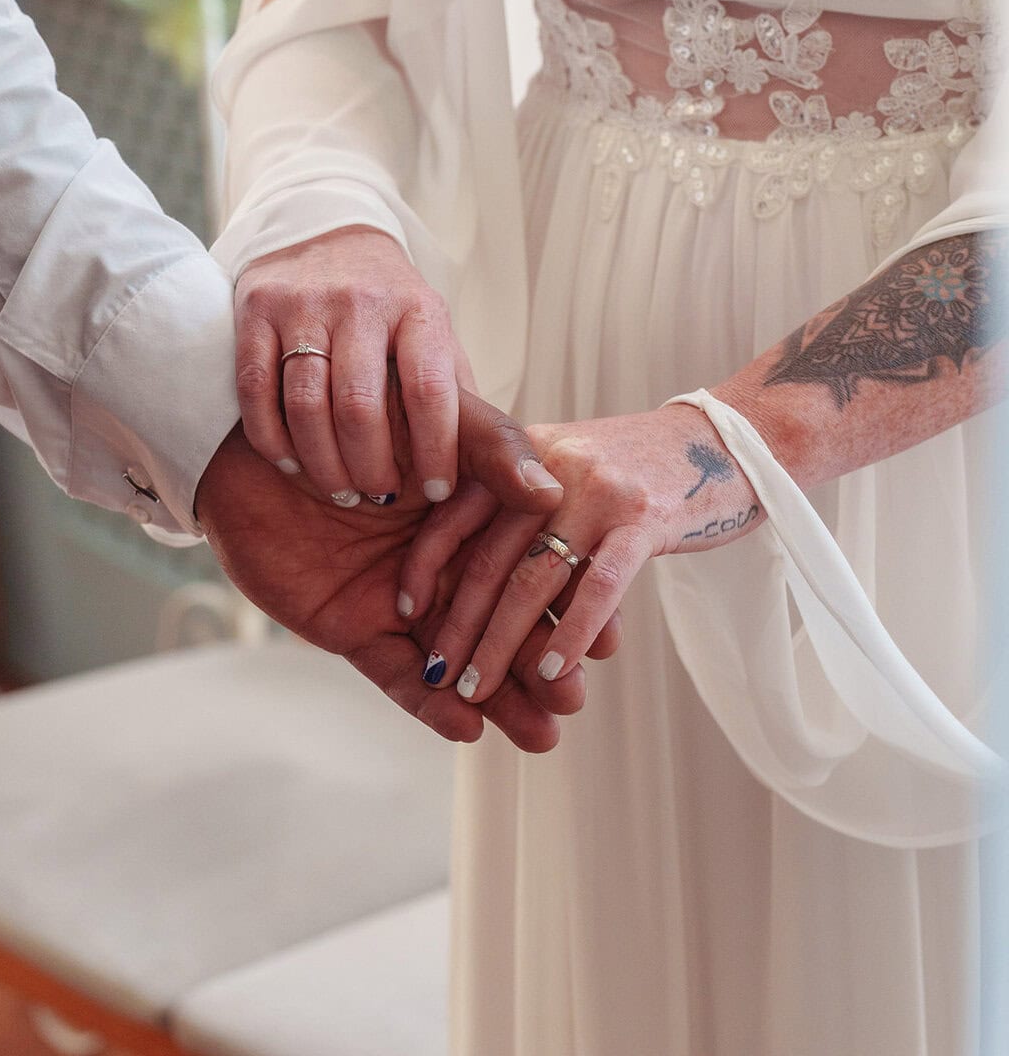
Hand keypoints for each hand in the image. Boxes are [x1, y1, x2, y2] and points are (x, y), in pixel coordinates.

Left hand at [196, 386, 579, 752]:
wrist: (250, 446)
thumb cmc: (351, 417)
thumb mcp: (436, 420)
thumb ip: (493, 451)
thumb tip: (555, 490)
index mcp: (472, 524)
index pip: (529, 577)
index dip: (567, 611)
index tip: (605, 648)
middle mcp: (441, 570)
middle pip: (501, 629)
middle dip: (539, 669)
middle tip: (575, 704)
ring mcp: (398, 605)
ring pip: (458, 661)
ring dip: (499, 700)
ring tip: (543, 736)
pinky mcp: (353, 632)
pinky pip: (396, 674)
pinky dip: (429, 703)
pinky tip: (466, 727)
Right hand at [234, 226, 474, 507]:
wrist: (327, 235)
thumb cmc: (393, 314)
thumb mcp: (438, 342)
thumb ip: (466, 402)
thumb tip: (524, 478)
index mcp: (418, 310)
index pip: (429, 390)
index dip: (435, 450)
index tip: (439, 491)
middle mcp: (361, 301)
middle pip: (360, 405)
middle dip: (372, 467)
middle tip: (381, 496)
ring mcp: (304, 303)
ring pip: (306, 404)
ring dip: (324, 464)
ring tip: (342, 492)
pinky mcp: (256, 309)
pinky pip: (257, 391)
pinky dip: (274, 440)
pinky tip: (293, 465)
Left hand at [400, 403, 763, 702]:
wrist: (727, 440)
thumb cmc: (639, 468)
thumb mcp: (568, 468)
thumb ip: (522, 501)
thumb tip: (475, 574)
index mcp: (524, 454)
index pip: (456, 513)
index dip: (426, 565)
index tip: (404, 611)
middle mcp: (551, 467)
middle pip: (489, 557)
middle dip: (456, 624)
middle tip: (437, 675)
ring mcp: (597, 491)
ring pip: (533, 579)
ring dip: (500, 644)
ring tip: (475, 690)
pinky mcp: (645, 519)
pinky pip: (597, 586)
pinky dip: (570, 635)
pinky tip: (551, 673)